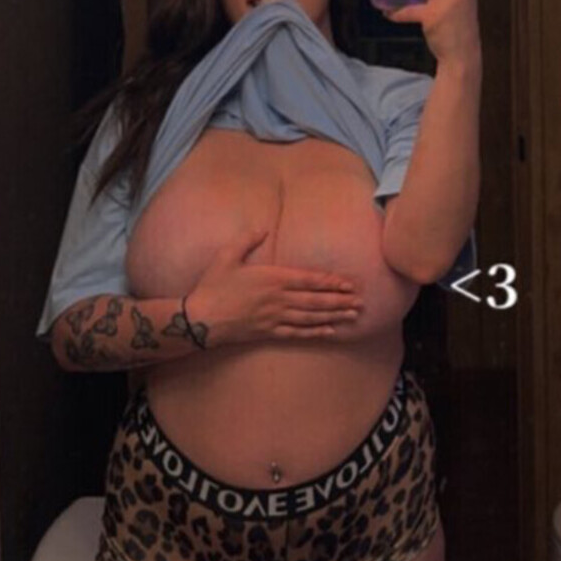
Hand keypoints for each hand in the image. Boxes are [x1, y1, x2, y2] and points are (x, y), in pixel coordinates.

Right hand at [187, 229, 363, 345]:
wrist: (200, 319)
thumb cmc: (213, 285)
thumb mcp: (227, 255)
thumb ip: (247, 239)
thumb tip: (263, 226)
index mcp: (272, 278)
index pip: (309, 279)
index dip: (330, 281)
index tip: (349, 283)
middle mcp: (278, 299)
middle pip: (316, 300)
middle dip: (340, 300)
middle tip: (361, 302)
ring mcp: (275, 318)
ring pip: (311, 317)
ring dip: (334, 316)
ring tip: (352, 316)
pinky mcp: (268, 333)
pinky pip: (297, 333)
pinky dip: (316, 332)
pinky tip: (330, 331)